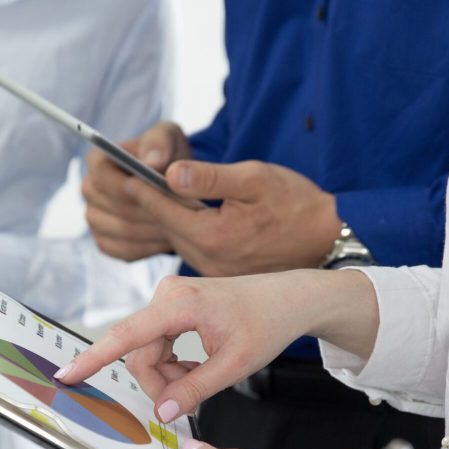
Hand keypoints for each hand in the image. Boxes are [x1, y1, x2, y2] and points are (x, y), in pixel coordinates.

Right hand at [57, 269, 377, 421]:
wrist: (288, 299)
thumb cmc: (267, 323)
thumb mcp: (234, 365)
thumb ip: (194, 390)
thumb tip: (162, 412)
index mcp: (180, 304)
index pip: (126, 335)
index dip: (94, 358)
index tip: (67, 374)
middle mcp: (167, 295)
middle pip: (140, 354)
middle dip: (160, 383)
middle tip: (190, 400)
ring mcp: (168, 298)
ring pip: (148, 352)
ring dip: (169, 375)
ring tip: (202, 379)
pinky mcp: (172, 306)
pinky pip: (157, 344)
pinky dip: (173, 363)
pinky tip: (197, 366)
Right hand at [81, 121, 189, 260]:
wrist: (174, 187)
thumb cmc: (168, 156)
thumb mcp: (169, 139)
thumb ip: (159, 142)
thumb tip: (152, 161)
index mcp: (97, 160)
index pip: (103, 177)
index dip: (129, 187)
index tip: (156, 190)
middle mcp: (90, 189)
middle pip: (112, 207)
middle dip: (146, 210)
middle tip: (177, 213)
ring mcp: (95, 217)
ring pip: (121, 230)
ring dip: (151, 229)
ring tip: (179, 225)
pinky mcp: (105, 241)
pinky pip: (124, 250)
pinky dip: (148, 247)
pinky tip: (168, 239)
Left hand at [125, 159, 342, 275]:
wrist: (326, 239)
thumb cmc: (296, 204)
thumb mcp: (255, 179)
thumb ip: (210, 177)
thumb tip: (170, 172)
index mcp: (214, 235)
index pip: (164, 208)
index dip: (141, 188)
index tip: (121, 172)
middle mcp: (210, 260)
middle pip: (166, 227)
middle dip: (146, 203)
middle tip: (122, 181)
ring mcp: (216, 272)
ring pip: (177, 240)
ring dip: (163, 218)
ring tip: (146, 195)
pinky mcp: (223, 275)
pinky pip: (192, 249)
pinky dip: (182, 230)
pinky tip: (179, 216)